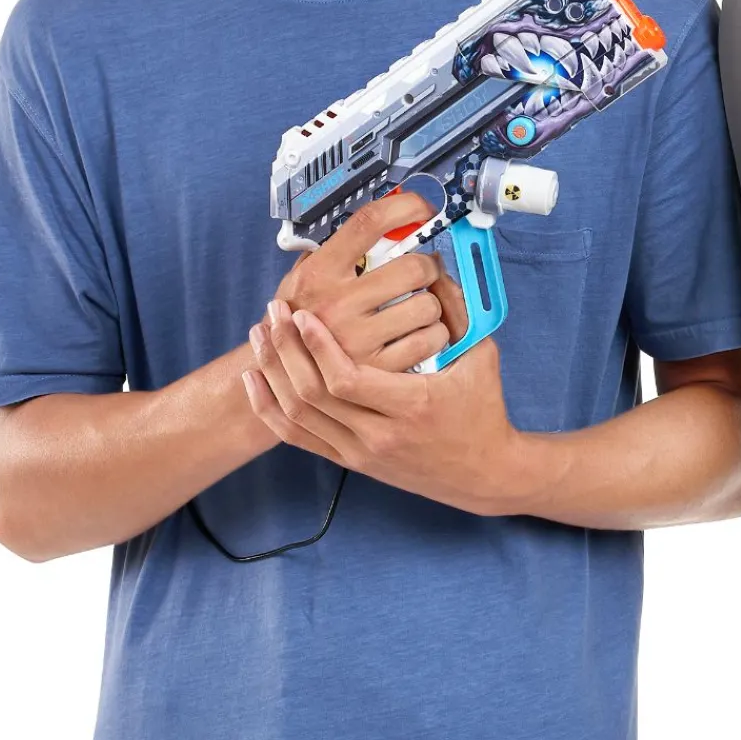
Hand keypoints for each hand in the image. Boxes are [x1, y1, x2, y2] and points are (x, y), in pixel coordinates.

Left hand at [242, 303, 533, 517]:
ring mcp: (360, 452)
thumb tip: (435, 267)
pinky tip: (256, 379)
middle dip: (286, 350)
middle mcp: (380, 435)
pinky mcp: (351, 461)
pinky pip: (297, 437)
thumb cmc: (483, 410)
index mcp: (411, 407)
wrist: (483, 472)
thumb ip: (459, 314)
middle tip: (275, 314)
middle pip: (313, 394)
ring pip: (298, 415)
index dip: (318, 347)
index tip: (304, 315)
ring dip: (273, 372)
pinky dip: (270, 408)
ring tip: (262, 335)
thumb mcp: (480, 358)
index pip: (347, 380)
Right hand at [271, 190, 454, 372]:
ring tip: (420, 306)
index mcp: (320, 272)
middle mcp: (337, 303)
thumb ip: (341, 250)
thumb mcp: (305, 275)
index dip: (405, 207)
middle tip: (426, 271)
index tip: (423, 208)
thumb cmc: (300, 317)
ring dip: (434, 303)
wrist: (281, 373)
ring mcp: (357, 339)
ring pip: (427, 306)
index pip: (369, 223)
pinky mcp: (376, 371)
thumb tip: (391, 220)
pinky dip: (433, 334)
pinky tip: (420, 332)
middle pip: (413, 267)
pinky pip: (428, 341)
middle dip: (430, 265)